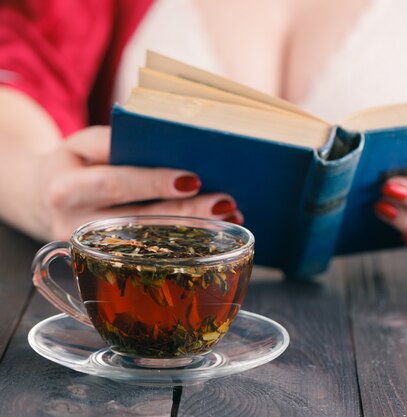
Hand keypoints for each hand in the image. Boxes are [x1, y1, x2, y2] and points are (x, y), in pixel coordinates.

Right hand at [34, 126, 241, 240]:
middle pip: (137, 220)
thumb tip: (166, 143)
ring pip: (148, 243)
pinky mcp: (107, 264)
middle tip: (224, 202)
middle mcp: (74, 226)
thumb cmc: (77, 163)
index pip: (114, 185)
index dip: (153, 183)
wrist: (45, 194)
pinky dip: (185, 242)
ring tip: (228, 215)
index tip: (193, 179)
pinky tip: (214, 231)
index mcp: (65, 189)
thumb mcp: (83, 144)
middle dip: (185, 211)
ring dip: (193, 230)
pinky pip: (151, 254)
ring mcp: (91, 252)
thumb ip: (114, 142)